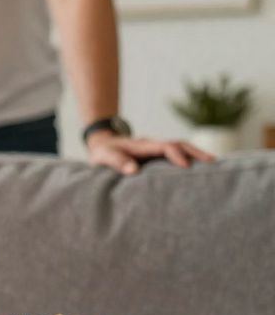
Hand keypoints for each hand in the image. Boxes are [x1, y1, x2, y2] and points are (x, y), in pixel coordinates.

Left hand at [86, 132, 214, 175]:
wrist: (102, 145)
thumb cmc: (103, 153)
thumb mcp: (104, 157)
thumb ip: (117, 162)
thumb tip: (134, 171)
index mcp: (143, 145)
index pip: (164, 147)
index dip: (176, 155)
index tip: (185, 166)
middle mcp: (154, 145)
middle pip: (179, 144)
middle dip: (196, 152)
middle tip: (212, 162)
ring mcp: (157, 150)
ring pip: (181, 148)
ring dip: (196, 155)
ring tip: (213, 166)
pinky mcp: (158, 156)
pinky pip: (177, 155)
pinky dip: (190, 159)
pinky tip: (200, 169)